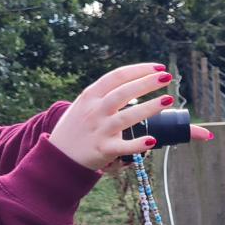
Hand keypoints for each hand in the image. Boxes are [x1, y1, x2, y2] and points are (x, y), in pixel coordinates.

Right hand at [50, 63, 210, 168]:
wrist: (57, 157)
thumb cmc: (75, 128)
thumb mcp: (84, 105)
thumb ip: (105, 94)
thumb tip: (135, 85)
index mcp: (90, 96)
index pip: (117, 77)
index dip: (139, 70)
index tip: (158, 67)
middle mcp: (94, 111)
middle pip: (123, 93)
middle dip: (147, 83)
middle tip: (168, 77)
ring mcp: (99, 130)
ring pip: (126, 117)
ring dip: (149, 108)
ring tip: (167, 100)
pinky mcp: (102, 150)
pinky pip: (122, 147)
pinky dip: (137, 144)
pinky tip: (152, 141)